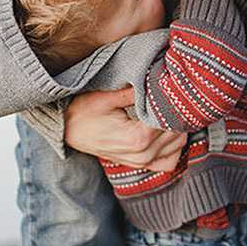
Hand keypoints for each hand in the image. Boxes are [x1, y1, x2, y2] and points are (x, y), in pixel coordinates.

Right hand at [64, 87, 187, 171]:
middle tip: (168, 96)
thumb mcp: (106, 96)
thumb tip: (158, 81)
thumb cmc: (84, 112)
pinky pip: (170, 160)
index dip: (172, 102)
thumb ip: (135, 91)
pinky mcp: (142, 164)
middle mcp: (143, 154)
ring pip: (178, 145)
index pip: (170, 119)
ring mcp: (143, 162)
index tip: (168, 88)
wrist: (68, 131)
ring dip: (177, 128)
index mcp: (137, 138)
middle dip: (176, 113)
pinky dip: (173, 147)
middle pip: (177, 131)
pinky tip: (165, 131)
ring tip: (166, 111)